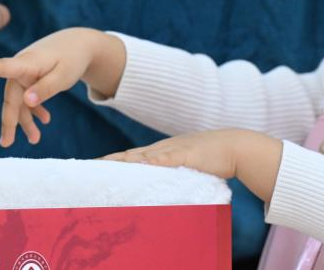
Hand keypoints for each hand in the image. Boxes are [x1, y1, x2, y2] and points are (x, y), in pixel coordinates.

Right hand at [0, 28, 125, 146]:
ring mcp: (25, 75)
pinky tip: (45, 120)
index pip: (2, 66)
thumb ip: (46, 88)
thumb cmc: (72, 58)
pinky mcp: (31, 79)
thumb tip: (26, 102)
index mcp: (26, 63)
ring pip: (20, 102)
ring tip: (35, 140)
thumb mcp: (64, 75)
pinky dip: (36, 110)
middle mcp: (21, 69)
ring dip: (26, 120)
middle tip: (6, 143)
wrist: (79, 44)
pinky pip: (28, 98)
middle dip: (10, 121)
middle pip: (11, 98)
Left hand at [102, 129, 282, 201]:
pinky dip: (154, 160)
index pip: (130, 157)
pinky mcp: (186, 155)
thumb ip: (169, 169)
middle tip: (90, 166)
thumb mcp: (184, 164)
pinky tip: (142, 164)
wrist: (233, 146)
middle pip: (130, 155)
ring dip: (125, 161)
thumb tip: (155, 178)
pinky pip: (167, 158)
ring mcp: (173, 151)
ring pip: (143, 155)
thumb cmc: (209, 157)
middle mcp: (162, 150)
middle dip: (111, 161)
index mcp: (159, 152)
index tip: (93, 166)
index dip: (112, 161)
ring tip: (106, 166)